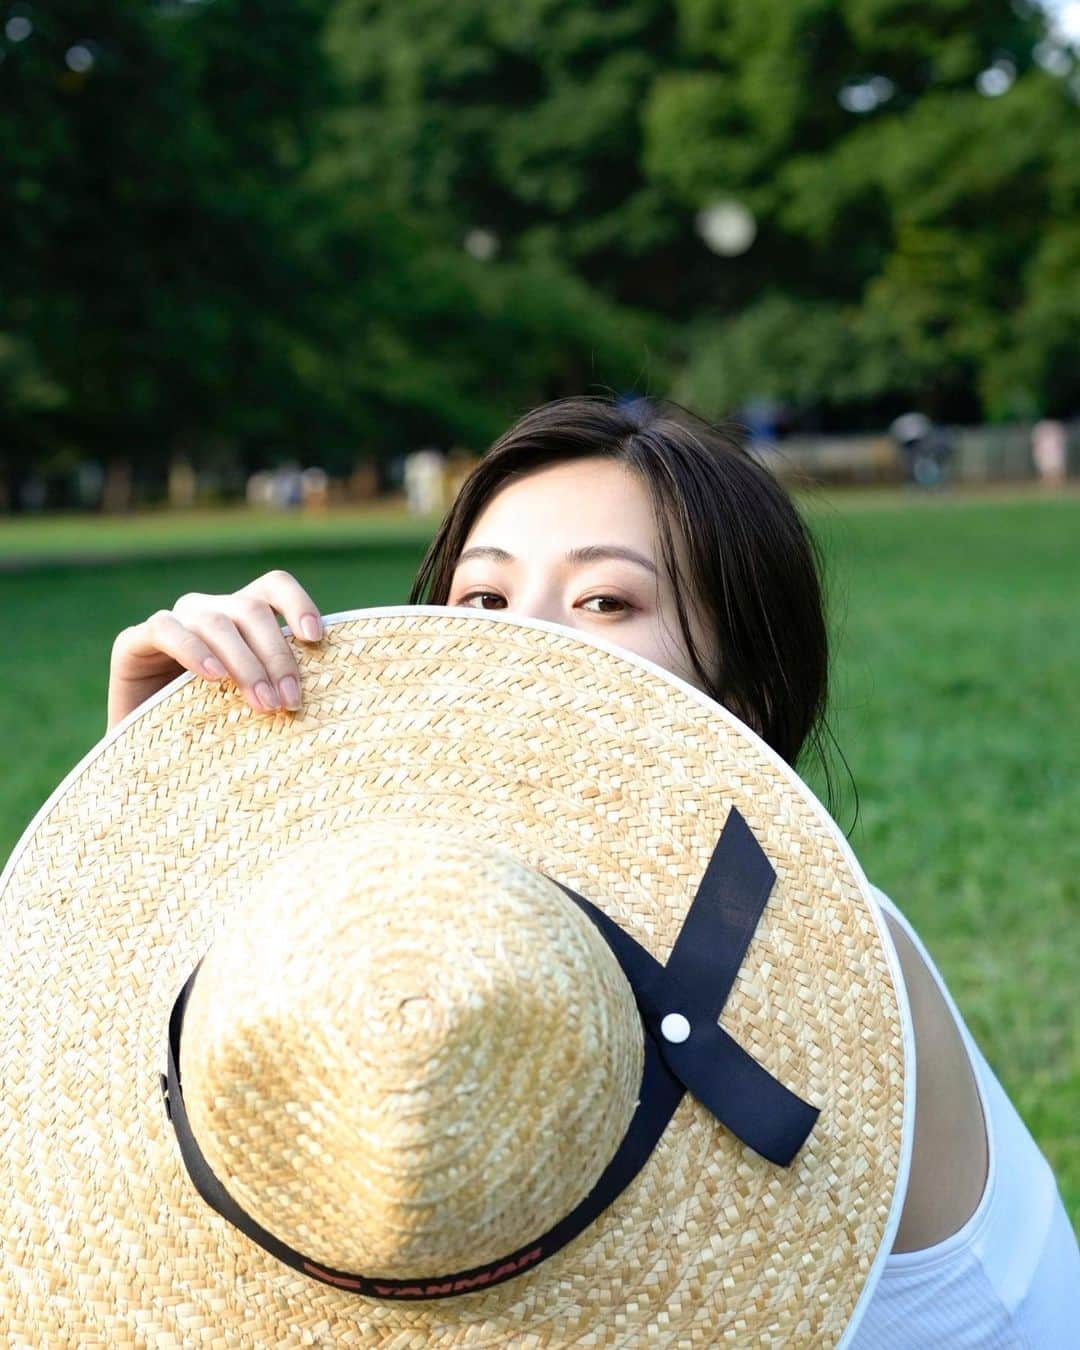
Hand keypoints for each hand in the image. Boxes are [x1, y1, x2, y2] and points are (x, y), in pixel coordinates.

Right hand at [107, 570, 323, 730]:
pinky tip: (214, 677)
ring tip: (262, 702)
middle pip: (251, 610)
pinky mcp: (134, 641)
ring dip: (245, 662)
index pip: (272, 587)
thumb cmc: (212, 730)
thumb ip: (280, 685)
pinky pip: (166, 629)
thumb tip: (336, 692)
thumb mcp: (253, 702)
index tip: (315, 638)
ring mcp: (172, 622)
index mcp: (240, 616)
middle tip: (290, 702)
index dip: (297, 603)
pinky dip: (194, 650)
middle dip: (277, 656)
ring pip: (216, 621)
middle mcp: (208, 610)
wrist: (145, 754)